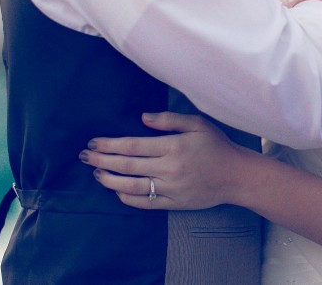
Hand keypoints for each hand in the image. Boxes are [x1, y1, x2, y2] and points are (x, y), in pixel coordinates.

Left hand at [79, 111, 253, 209]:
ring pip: (133, 186)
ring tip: (96, 174)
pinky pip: (147, 203)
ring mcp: (172, 187)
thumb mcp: (198, 124)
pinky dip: (129, 198)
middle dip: (103, 160)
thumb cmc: (217, 146)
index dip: (110, 144)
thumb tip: (144, 117)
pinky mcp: (175, 203)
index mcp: (174, 146)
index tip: (94, 142)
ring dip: (110, 180)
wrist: (236, 176)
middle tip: (84, 157)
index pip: (133, 146)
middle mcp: (170, 168)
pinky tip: (117, 191)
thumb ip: (170, 119)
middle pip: (128, 165)